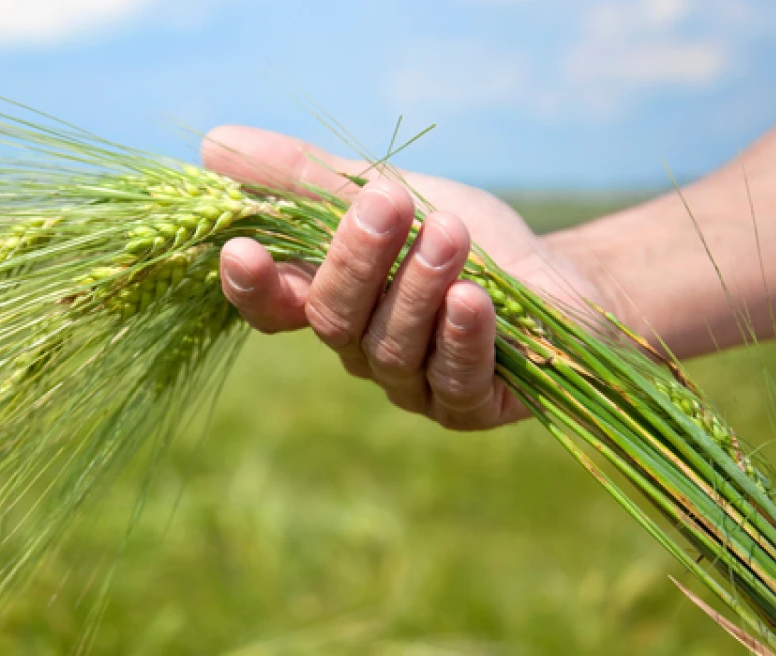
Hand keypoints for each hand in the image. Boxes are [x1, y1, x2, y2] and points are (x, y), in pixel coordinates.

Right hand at [202, 126, 603, 430]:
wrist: (562, 280)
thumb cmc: (464, 236)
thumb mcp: (386, 192)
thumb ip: (306, 177)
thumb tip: (213, 145)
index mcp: (332, 302)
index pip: (273, 308)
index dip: (253, 287)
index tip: (242, 249)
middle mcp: (362, 350)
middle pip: (334, 320)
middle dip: (357, 260)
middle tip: (387, 202)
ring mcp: (414, 385)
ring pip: (392, 347)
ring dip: (417, 286)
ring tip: (450, 233)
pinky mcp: (470, 405)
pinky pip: (454, 379)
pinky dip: (461, 337)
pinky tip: (474, 299)